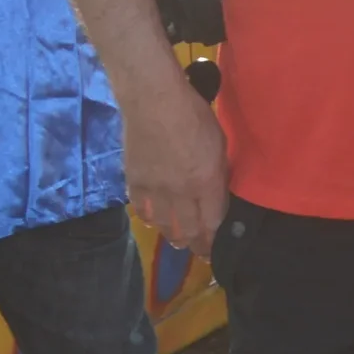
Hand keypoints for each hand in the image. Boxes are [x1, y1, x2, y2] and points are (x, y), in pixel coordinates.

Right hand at [122, 75, 228, 256]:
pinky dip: (149, 218)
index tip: (215, 248)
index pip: (212, 222)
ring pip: (163, 224)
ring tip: (178, 240)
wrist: (153, 101)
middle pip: (188, 229)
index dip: (213, 239)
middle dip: (195, 244)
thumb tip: (216, 193)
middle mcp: (180, 192)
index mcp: (206, 183)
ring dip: (172, 235)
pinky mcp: (134, 180)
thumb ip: (218, 173)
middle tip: (199, 252)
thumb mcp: (219, 145)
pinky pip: (141, 208)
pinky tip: (154, 220)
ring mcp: (154, 188)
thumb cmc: (194, 115)